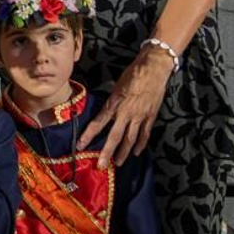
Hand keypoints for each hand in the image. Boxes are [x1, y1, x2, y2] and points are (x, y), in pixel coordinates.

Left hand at [79, 46, 173, 166]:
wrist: (153, 68)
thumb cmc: (132, 74)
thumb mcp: (116, 87)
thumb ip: (111, 102)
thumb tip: (104, 114)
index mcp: (114, 104)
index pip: (98, 123)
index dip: (88, 135)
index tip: (80, 145)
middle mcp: (126, 113)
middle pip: (114, 137)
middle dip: (106, 153)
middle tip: (100, 166)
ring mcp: (140, 116)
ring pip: (130, 139)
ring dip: (123, 153)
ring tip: (118, 164)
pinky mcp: (150, 116)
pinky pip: (145, 134)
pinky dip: (140, 145)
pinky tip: (136, 152)